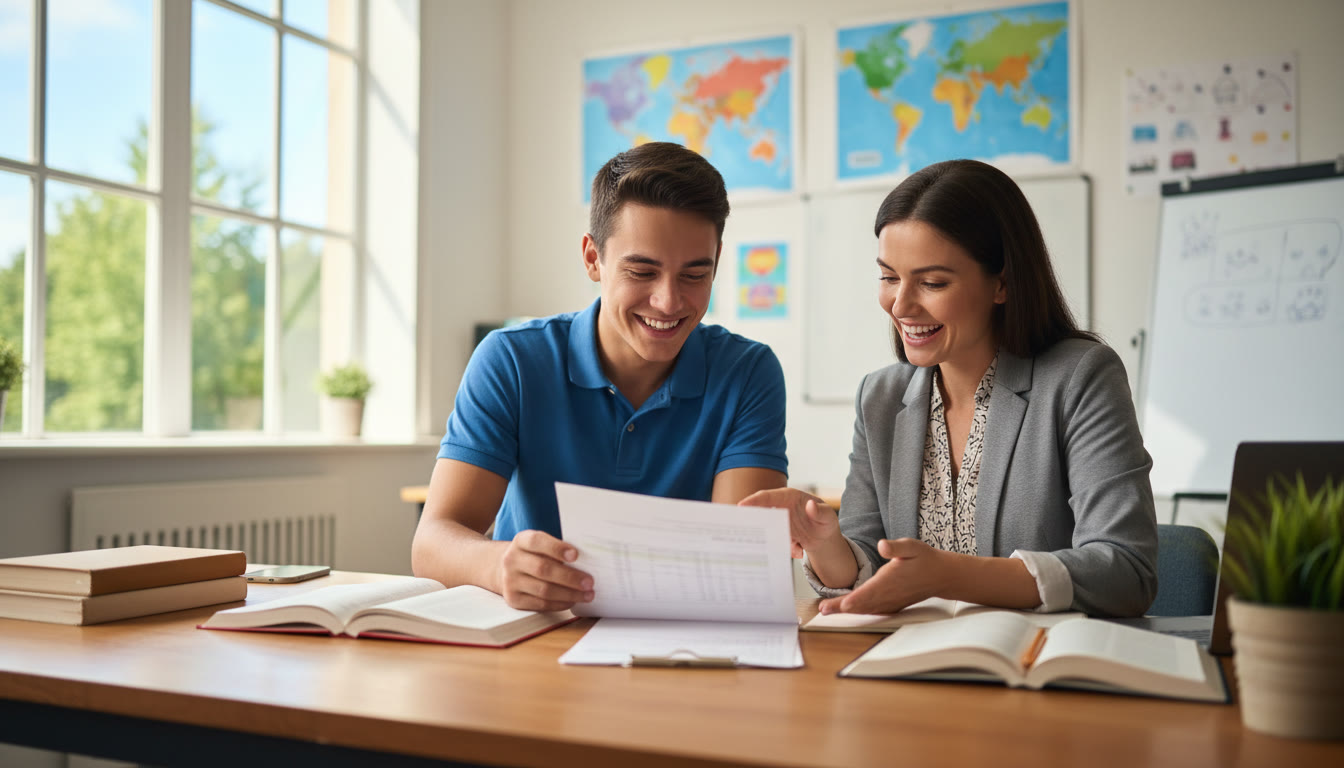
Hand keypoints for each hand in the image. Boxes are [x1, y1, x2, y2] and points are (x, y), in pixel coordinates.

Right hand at [496, 529, 593, 611]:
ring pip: (544, 590)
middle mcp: (512, 560)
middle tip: (589, 582)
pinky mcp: (513, 599)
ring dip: (569, 594)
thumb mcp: (540, 545)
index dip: (556, 548)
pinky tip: (572, 601)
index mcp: (521, 541)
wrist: (507, 570)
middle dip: (570, 577)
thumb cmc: (534, 555)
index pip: (537, 541)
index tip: (576, 555)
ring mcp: (510, 581)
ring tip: (587, 595)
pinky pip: (541, 604)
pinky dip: (560, 604)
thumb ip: (557, 549)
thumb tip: (587, 562)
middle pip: (543, 569)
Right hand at [738, 487, 840, 557]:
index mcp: (789, 497)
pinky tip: (799, 549)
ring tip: (786, 543)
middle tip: (742, 528)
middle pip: (759, 511)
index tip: (741, 506)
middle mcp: (779, 507)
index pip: (767, 496)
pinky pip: (774, 541)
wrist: (824, 537)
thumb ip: (820, 512)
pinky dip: (783, 547)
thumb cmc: (826, 521)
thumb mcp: (828, 516)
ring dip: (769, 538)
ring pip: (765, 528)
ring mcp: (778, 521)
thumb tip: (810, 506)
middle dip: (751, 519)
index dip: (753, 501)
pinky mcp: (778, 533)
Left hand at [818, 538, 951, 614]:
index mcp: (890, 580)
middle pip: (862, 604)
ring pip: (866, 609)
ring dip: (847, 611)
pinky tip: (848, 610)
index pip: (869, 592)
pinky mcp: (892, 605)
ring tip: (828, 610)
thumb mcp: (911, 546)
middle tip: (823, 609)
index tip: (842, 604)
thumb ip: (896, 547)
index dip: (855, 599)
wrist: (940, 575)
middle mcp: (889, 595)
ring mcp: (891, 602)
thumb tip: (882, 545)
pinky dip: (859, 612)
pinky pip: (873, 611)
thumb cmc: (924, 559)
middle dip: (841, 607)